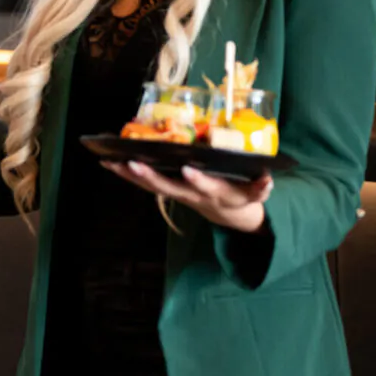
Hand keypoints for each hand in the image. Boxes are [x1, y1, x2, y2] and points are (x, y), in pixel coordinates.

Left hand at [105, 161, 270, 232]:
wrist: (230, 214)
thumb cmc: (243, 195)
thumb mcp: (256, 193)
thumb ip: (261, 187)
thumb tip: (268, 179)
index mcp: (215, 193)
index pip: (206, 187)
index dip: (198, 180)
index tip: (189, 169)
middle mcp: (192, 195)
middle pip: (169, 187)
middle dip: (150, 177)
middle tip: (132, 163)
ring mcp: (177, 194)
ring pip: (150, 186)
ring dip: (129, 175)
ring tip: (110, 160)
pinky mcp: (167, 191)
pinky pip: (143, 184)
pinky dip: (125, 174)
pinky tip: (107, 162)